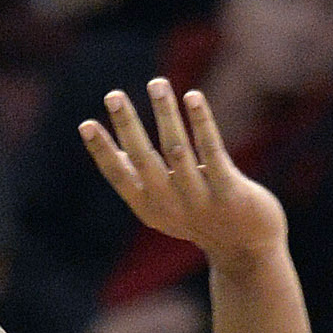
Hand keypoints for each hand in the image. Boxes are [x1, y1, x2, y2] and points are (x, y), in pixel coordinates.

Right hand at [80, 81, 286, 272]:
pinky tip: (193, 97)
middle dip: (128, 127)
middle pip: (144, 161)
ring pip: (177, 151)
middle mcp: (170, 206)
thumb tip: (112, 151)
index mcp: (150, 208)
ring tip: (156, 83)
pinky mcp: (229, 192)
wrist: (247, 250)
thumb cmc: (201, 218)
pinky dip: (201, 123)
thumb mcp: (165, 205)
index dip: (102, 152)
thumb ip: (141, 180)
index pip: (119, 177)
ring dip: (165, 115)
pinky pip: (212, 152)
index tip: (86, 124)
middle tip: (113, 95)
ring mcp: (199, 200)